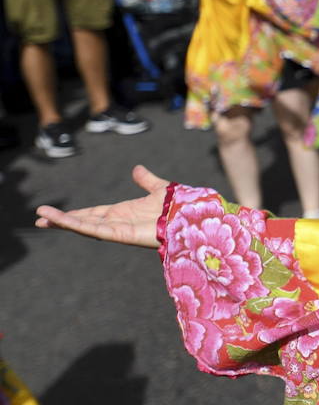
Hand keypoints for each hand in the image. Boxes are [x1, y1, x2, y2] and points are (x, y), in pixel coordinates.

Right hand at [35, 165, 168, 248]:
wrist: (192, 216)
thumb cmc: (180, 207)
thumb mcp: (158, 189)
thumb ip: (146, 180)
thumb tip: (137, 169)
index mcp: (124, 213)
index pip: (93, 214)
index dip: (75, 214)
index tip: (55, 213)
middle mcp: (118, 222)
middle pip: (84, 222)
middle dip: (62, 220)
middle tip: (40, 218)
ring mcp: (118, 230)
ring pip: (85, 227)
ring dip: (63, 222)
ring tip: (42, 218)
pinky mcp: (121, 235)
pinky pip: (95, 230)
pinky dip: (76, 225)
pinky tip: (60, 220)